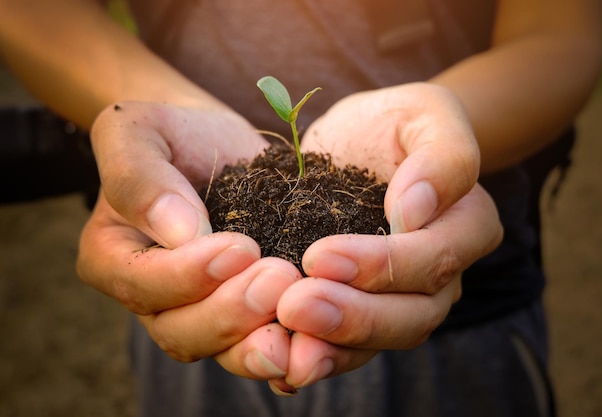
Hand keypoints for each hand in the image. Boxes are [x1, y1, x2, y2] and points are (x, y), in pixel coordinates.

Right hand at [77, 101, 301, 379]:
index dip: (189, 276)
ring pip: (222, 350)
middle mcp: (154, 297)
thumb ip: (140, 177)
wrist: (216, 144)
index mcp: (114, 258)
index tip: (241, 247)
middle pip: (181, 332)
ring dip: (261, 342)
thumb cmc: (173, 134)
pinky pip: (261, 343)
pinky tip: (316, 344)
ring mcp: (201, 310)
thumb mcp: (139, 132)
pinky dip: (289, 349)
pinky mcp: (246, 311)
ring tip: (301, 318)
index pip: (142, 285)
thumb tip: (179, 231)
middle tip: (280, 278)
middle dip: (232, 313)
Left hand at [269, 83, 502, 390]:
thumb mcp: (424, 113)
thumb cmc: (392, 124)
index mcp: (466, 226)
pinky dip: (316, 357)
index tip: (321, 254)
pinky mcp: (360, 310)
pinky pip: (347, 348)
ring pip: (379, 342)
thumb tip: (416, 211)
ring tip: (285, 345)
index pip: (436, 259)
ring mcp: (401, 299)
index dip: (384, 265)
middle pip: (413, 316)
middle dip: (354, 316)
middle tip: (295, 305)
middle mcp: (441, 276)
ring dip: (332, 348)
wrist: (358, 143)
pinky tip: (280, 363)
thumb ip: (441, 156)